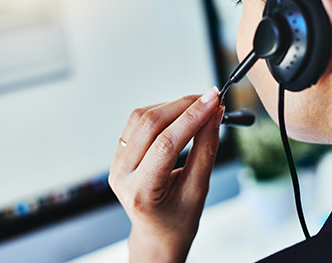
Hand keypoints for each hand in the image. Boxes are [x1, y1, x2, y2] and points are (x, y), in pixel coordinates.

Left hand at [109, 87, 224, 262]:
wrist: (158, 233)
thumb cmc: (178, 219)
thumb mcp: (198, 189)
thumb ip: (206, 149)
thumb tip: (214, 114)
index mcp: (140, 191)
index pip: (166, 144)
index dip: (192, 118)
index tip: (214, 100)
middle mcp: (121, 175)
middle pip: (150, 124)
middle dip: (183, 106)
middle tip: (211, 98)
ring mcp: (116, 163)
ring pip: (141, 118)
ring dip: (172, 105)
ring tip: (198, 106)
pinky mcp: (119, 153)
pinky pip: (137, 123)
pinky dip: (161, 112)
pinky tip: (179, 114)